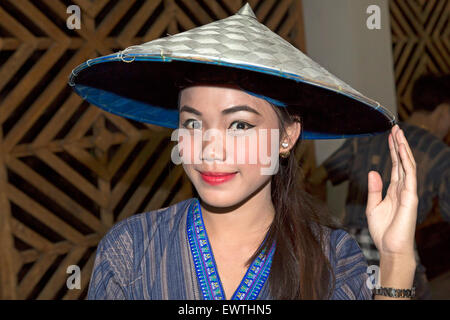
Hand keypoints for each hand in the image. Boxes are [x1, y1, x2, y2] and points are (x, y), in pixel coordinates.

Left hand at [366, 125, 417, 258]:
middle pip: (402, 161)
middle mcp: (403, 188)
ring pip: (407, 164)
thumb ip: (374, 189)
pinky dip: (406, 161)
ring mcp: (408, 192)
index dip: (392, 151)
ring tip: (398, 133)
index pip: (395, 165)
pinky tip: (402, 149)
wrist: (390, 247)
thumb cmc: (383, 230)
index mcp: (394, 190)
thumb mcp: (373, 206)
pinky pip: (409, 175)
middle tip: (395, 128)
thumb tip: (373, 172)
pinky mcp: (410, 197)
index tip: (390, 136)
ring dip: (403, 148)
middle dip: (398, 144)